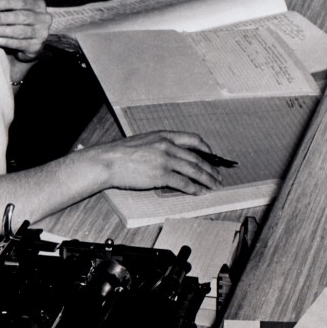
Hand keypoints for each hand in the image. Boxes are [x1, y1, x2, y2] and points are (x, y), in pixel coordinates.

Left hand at [0, 0, 50, 70]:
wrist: (27, 45)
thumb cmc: (19, 24)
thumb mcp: (16, 12)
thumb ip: (7, 8)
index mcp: (39, 6)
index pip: (23, 2)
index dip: (7, 3)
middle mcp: (44, 19)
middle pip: (22, 16)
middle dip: (4, 18)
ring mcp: (42, 33)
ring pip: (20, 31)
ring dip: (2, 31)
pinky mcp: (36, 47)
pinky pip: (19, 43)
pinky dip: (5, 41)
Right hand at [93, 131, 222, 193]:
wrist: (108, 161)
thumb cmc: (121, 153)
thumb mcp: (144, 141)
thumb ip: (160, 146)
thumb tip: (173, 156)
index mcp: (164, 135)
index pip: (193, 139)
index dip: (206, 149)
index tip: (213, 156)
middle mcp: (168, 146)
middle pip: (197, 158)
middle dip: (211, 169)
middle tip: (218, 176)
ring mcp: (165, 160)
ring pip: (194, 170)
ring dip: (207, 180)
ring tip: (214, 186)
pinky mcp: (161, 175)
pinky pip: (184, 182)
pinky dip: (195, 188)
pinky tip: (200, 192)